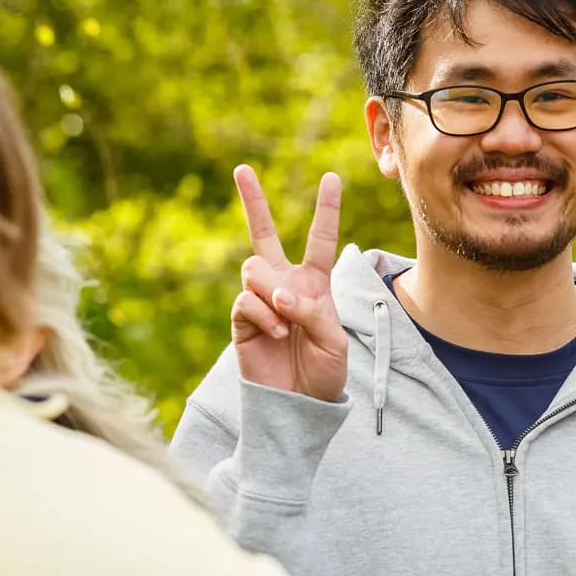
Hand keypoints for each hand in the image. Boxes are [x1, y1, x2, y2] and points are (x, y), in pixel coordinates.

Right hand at [231, 164, 347, 403]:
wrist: (299, 406)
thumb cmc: (323, 373)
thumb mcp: (334, 340)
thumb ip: (312, 310)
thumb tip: (279, 295)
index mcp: (315, 284)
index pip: (320, 240)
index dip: (326, 209)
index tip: (331, 177)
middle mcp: (284, 285)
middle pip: (264, 234)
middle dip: (252, 201)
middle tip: (241, 169)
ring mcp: (260, 301)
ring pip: (254, 268)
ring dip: (272, 290)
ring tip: (286, 321)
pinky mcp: (241, 320)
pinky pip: (245, 299)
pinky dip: (264, 315)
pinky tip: (276, 334)